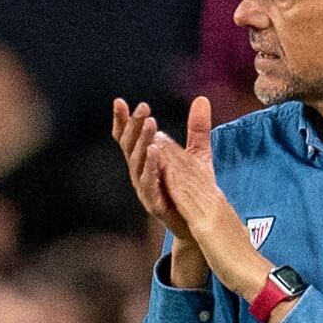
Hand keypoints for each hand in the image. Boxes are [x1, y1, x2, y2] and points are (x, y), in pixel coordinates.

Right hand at [112, 98, 193, 240]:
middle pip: (130, 146)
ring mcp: (144, 188)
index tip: (120, 102)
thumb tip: (202, 98)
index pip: (128, 138)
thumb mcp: (197, 153)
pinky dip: (150, 166)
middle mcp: (140, 173)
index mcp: (145, 160)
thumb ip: (197, 128)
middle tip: (144, 108)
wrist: (198, 223)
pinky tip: (155, 151)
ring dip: (142, 142)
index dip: (122, 121)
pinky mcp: (154, 203)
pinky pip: (148, 183)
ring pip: (137, 163)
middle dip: (134, 126)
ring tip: (150, 125)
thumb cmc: (191, 188)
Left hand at [150, 127, 274, 304]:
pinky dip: (176, 183)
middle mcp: (216, 203)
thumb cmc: (242, 260)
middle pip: (193, 173)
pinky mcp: (207, 225)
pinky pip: (188, 200)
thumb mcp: (227, 236)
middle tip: (157, 132)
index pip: (199, 178)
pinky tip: (164, 172)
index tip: (169, 146)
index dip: (183, 160)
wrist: (254, 274)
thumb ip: (218, 224)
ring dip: (171, 160)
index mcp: (218, 206)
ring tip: (156, 141)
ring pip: (189, 180)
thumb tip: (214, 220)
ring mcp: (212, 212)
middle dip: (174, 153)